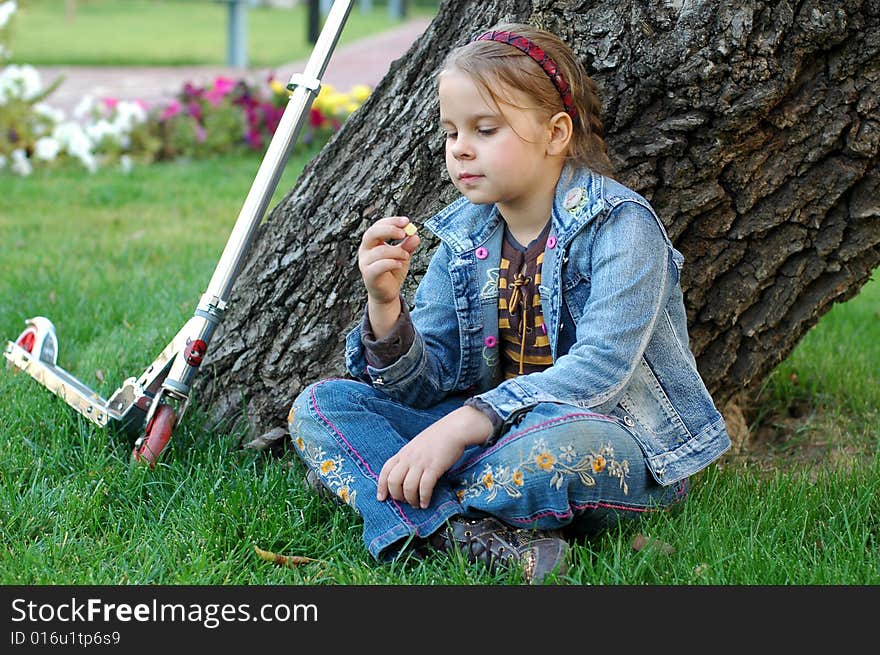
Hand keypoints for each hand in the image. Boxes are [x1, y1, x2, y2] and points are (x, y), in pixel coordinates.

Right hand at [358, 216, 420, 305]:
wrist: (387, 293)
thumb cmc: (393, 271)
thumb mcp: (403, 256)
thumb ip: (408, 246)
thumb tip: (415, 235)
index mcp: (372, 242)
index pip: (378, 225)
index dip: (391, 221)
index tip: (406, 221)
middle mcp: (365, 250)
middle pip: (372, 233)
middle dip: (389, 230)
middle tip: (403, 233)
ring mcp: (365, 263)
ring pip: (379, 251)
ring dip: (396, 251)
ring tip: (406, 256)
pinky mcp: (368, 275)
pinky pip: (379, 266)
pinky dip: (392, 263)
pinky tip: (400, 264)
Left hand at [376, 405, 493, 508]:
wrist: (455, 429)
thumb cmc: (438, 437)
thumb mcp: (417, 445)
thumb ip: (410, 457)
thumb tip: (407, 474)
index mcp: (403, 452)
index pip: (385, 470)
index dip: (381, 486)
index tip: (381, 498)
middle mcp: (409, 458)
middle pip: (393, 481)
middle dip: (397, 496)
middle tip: (404, 502)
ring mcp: (420, 462)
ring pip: (408, 487)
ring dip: (411, 500)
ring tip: (416, 505)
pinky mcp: (434, 467)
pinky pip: (424, 487)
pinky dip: (424, 498)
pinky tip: (426, 503)